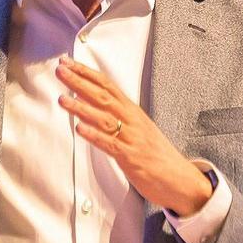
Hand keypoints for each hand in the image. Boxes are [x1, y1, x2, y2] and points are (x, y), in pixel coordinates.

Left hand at [55, 55, 212, 215]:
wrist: (180, 179)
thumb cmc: (156, 155)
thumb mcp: (138, 128)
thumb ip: (118, 116)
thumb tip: (93, 105)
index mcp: (132, 111)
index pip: (108, 85)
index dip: (87, 73)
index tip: (68, 63)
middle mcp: (132, 120)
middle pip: (103, 96)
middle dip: (80, 82)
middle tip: (61, 70)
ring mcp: (132, 138)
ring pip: (104, 118)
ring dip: (81, 108)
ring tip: (63, 99)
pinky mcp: (132, 158)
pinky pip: (111, 144)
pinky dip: (95, 136)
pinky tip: (81, 129)